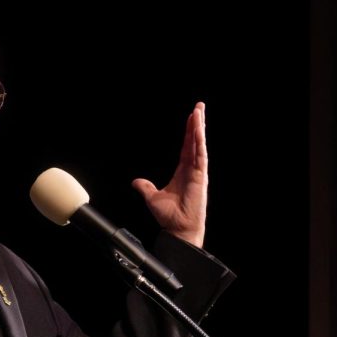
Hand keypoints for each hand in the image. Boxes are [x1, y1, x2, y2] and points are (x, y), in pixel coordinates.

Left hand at [131, 102, 207, 247]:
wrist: (178, 229)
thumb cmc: (169, 217)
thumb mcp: (153, 197)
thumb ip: (145, 187)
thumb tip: (136, 181)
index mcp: (183, 171)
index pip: (187, 146)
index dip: (189, 132)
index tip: (191, 117)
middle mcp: (192, 169)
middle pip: (195, 141)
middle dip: (197, 123)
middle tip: (199, 107)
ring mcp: (198, 172)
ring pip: (199, 144)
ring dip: (199, 127)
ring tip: (199, 111)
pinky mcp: (200, 176)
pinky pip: (200, 154)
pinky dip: (199, 141)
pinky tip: (198, 129)